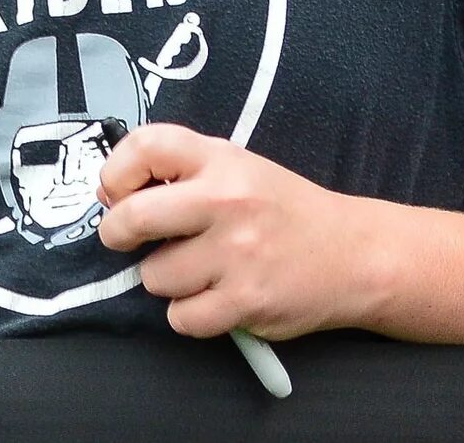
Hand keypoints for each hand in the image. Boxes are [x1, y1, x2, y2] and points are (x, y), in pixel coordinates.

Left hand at [95, 124, 376, 340]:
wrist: (355, 255)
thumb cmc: (279, 209)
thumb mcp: (235, 168)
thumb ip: (177, 172)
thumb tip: (109, 197)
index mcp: (221, 160)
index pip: (145, 147)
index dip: (115, 172)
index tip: (117, 193)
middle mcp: (228, 202)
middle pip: (133, 218)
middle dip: (117, 233)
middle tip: (126, 239)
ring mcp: (238, 254)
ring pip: (154, 276)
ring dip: (164, 279)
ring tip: (196, 269)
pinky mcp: (247, 302)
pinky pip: (182, 318)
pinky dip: (189, 315)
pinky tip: (213, 298)